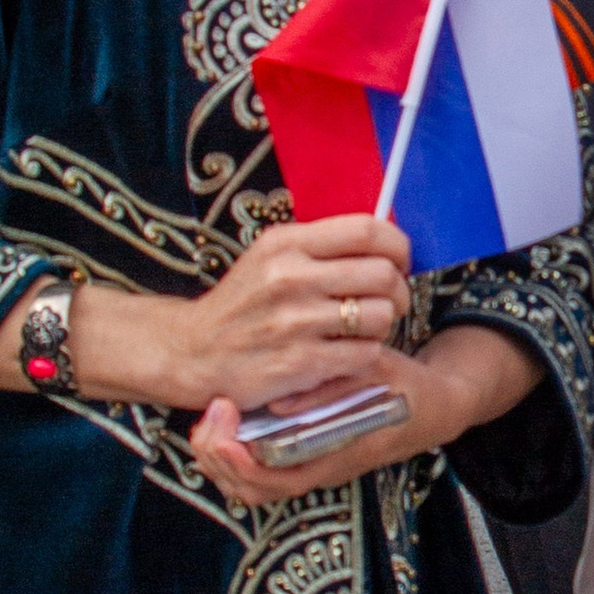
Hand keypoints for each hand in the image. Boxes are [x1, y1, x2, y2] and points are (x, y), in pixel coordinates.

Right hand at [167, 211, 415, 417]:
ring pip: (381, 316)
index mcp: (286, 243)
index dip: (397, 246)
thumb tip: (381, 241)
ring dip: (383, 326)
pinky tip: (347, 354)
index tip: (399, 261)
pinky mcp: (301, 364)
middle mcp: (291, 278)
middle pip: (382, 274)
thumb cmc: (242, 305)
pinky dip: (365, 355)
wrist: (194, 352)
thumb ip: (319, 247)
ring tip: (363, 330)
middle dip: (398, 291)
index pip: (366, 230)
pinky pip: (365, 355)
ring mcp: (296, 323)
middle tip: (388, 302)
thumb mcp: (269, 257)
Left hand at [190, 320, 538, 509]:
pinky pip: (261, 474)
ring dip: (220, 462)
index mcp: (341, 454)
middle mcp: (323, 471)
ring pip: (252, 487)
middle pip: (254, 489)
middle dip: (218, 462)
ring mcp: (315, 470)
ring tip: (207, 425)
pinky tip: (225, 428)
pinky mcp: (309, 460)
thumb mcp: (379, 371)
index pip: (277, 478)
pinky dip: (234, 457)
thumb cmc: (409, 387)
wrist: (436, 409)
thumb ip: (337, 384)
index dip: (240, 459)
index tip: (223, 421)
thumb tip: (284, 404)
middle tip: (204, 423)